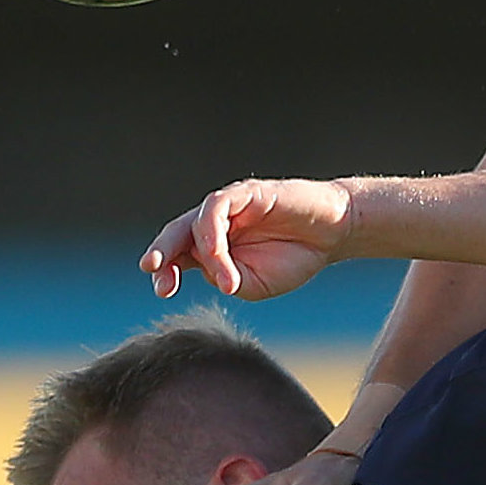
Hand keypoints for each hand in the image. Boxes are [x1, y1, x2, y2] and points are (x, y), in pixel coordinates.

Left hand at [142, 178, 356, 300]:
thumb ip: (225, 281)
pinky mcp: (244, 193)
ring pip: (194, 223)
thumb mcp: (254, 285)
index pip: (176, 257)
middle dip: (161, 253)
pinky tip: (219, 252)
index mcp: (211, 248)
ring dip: (199, 252)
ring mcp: (227, 207)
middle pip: (175, 235)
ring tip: (220, 280)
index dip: (165, 272)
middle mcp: (213, 225)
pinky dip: (213, 232)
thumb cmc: (293, 258)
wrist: (332, 234)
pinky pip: (216, 208)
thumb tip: (206, 270)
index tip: (163, 292)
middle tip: (153, 272)